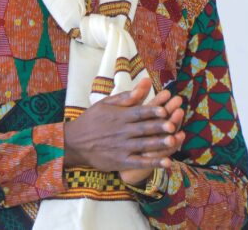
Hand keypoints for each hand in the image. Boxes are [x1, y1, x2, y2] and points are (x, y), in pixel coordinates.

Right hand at [64, 78, 184, 173]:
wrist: (74, 142)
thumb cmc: (92, 120)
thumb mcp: (104, 104)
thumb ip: (125, 97)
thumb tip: (144, 84)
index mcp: (119, 116)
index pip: (138, 113)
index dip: (152, 111)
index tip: (164, 109)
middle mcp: (121, 132)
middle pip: (143, 129)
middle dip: (158, 127)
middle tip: (173, 125)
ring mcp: (122, 148)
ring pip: (143, 145)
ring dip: (159, 144)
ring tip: (173, 141)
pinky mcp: (121, 161)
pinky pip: (139, 162)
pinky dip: (153, 163)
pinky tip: (166, 162)